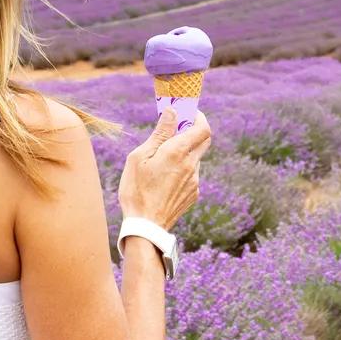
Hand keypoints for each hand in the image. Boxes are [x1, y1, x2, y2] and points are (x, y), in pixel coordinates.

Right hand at [117, 103, 210, 229]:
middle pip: (204, 140)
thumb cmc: (136, 190)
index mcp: (177, 153)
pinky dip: (183, 168)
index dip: (198, 117)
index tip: (187, 113)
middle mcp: (191, 165)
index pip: (202, 127)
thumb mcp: (139, 157)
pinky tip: (164, 177)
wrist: (145, 227)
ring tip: (162, 158)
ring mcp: (194, 181)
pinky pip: (192, 173)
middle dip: (194, 130)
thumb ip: (160, 133)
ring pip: (196, 157)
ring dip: (185, 151)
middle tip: (176, 129)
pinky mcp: (193, 194)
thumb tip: (172, 112)